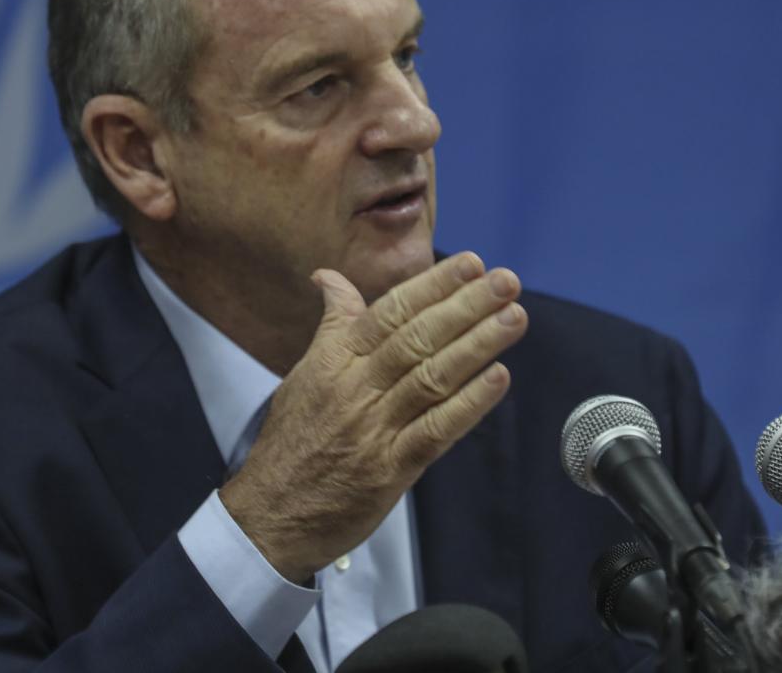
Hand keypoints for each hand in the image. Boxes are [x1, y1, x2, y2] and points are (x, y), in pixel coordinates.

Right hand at [219, 252, 526, 581]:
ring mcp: (373, 429)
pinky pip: (434, 431)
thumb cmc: (290, 444)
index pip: (389, 312)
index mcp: (333, 361)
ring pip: (431, 378)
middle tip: (507, 280)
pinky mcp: (389, 471)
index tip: (471, 264)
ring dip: (477, 345)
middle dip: (466, 305)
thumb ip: (332, 327)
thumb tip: (329, 278)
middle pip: (417, 338)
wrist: (267, 517)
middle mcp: (354, 388)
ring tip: (514, 318)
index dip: (433, 286)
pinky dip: (469, 404)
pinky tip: (499, 378)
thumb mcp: (303, 375)